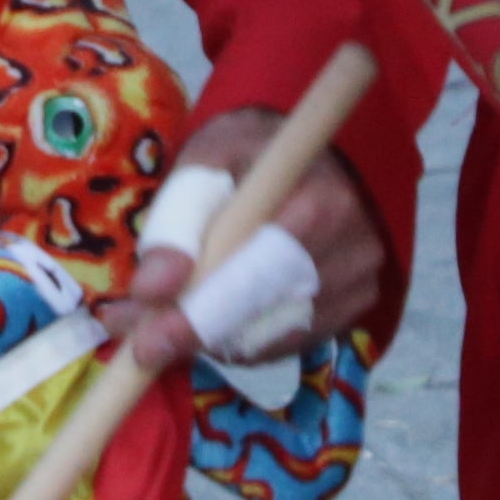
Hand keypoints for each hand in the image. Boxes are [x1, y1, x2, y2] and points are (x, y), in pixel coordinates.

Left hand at [106, 104, 394, 363]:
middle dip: (194, 332)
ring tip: (165, 325)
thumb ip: (176, 219)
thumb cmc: (249, 154)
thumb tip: (151, 290)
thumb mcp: (205, 161)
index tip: (146, 344)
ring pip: (273, 338)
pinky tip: (213, 324)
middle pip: (265, 313)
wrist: (306, 155)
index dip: (202, 313)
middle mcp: (354, 247)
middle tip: (139, 343)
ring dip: (213, 341)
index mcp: (320, 197)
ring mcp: (360, 284)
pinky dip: (242, 343)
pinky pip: (288, 345)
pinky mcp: (355, 309)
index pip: (259, 271)